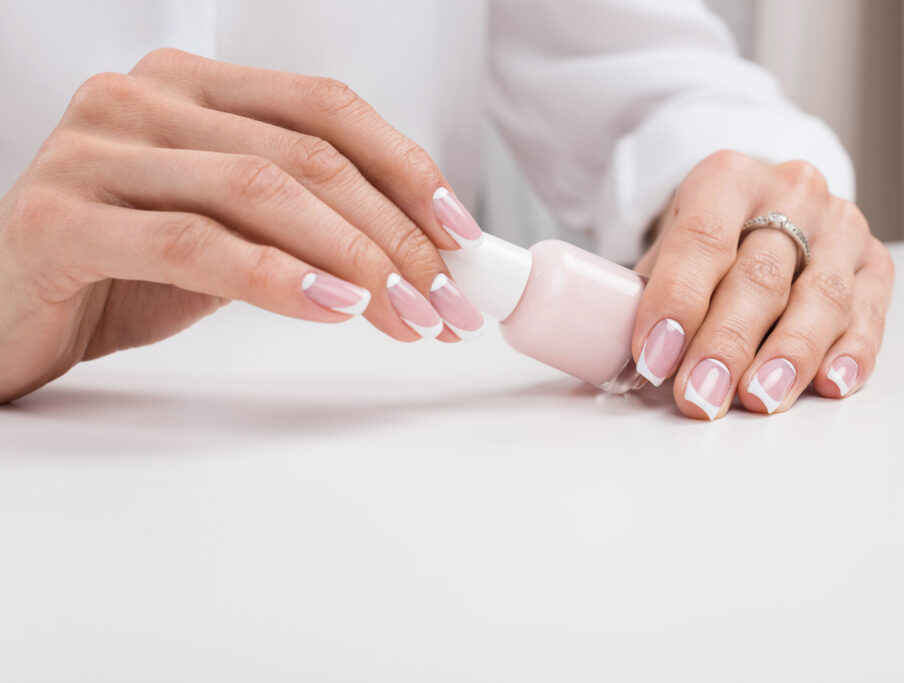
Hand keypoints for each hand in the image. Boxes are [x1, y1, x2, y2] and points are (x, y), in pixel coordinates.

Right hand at [0, 49, 483, 401]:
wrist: (5, 314)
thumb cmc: (122, 271)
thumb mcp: (228, 233)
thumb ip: (301, 223)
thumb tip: (418, 252)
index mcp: (192, 88)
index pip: (326, 109)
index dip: (406, 169)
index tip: (461, 235)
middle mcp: (142, 100)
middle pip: (306, 155)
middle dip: (394, 236)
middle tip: (445, 300)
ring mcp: (94, 150)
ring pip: (260, 191)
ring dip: (353, 261)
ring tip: (407, 316)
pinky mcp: (59, 215)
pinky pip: (193, 242)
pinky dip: (276, 277)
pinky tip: (332, 308)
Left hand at [632, 150, 894, 418]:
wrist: (762, 212)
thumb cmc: (706, 241)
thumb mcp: (666, 250)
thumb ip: (647, 299)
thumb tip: (629, 369)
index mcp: (727, 179)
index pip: (700, 239)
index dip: (677, 301)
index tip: (655, 358)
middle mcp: (791, 193)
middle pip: (761, 275)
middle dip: (727, 343)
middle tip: (701, 395)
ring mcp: (840, 226)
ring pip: (821, 295)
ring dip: (788, 355)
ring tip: (759, 399)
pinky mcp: (875, 262)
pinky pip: (869, 312)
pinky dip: (851, 352)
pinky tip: (828, 383)